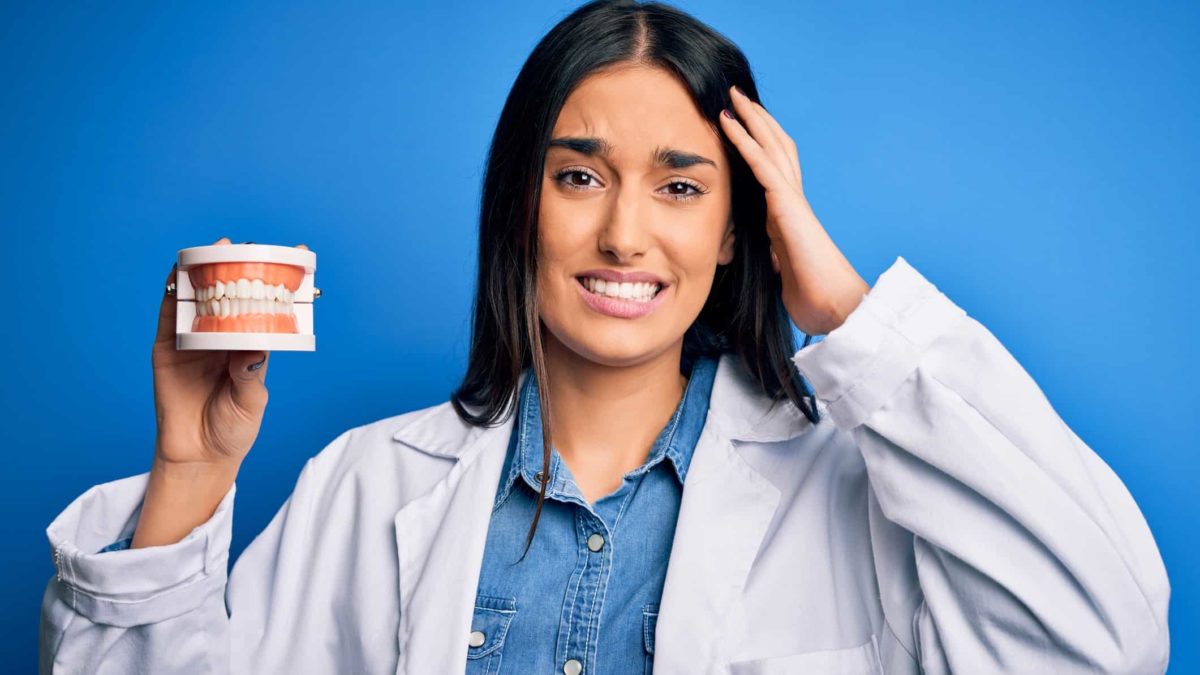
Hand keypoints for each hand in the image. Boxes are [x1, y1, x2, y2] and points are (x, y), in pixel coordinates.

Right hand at [151, 236, 308, 468]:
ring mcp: (194, 340)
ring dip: (206, 272)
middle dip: (241, 269)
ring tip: (216, 248)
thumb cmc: (232, 429)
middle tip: (250, 247)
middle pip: (232, 295)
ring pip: (201, 298)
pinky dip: (172, 292)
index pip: (266, 309)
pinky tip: (178, 273)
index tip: (297, 258)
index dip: (278, 285)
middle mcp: (223, 338)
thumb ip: (250, 374)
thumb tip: (252, 346)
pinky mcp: (167, 348)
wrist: (198, 456)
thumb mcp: (251, 401)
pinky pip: (169, 315)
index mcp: (250, 347)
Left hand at [719, 85, 869, 334]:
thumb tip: (771, 265)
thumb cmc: (812, 298)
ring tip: (733, 95)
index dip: (760, 145)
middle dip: (758, 121)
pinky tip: (729, 122)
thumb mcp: (782, 274)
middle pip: (777, 148)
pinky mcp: (787, 206)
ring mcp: (792, 201)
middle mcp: (793, 202)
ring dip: (751, 118)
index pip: (774, 171)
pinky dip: (744, 140)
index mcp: (789, 217)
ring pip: (771, 146)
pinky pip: (762, 164)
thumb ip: (776, 261)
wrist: (835, 309)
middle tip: (738, 97)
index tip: (742, 127)